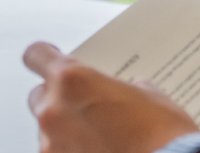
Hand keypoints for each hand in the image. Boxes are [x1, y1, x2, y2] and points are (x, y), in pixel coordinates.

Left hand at [23, 42, 199, 152]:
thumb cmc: (163, 138)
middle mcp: (54, 111)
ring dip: (66, 129)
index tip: (47, 58)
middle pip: (39, 94)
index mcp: (73, 81)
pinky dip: (72, 151)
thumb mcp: (150, 97)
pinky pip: (58, 152)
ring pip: (47, 129)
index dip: (43, 57)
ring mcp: (51, 145)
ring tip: (100, 138)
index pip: (36, 56)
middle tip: (85, 107)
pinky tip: (100, 151)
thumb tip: (122, 93)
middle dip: (58, 98)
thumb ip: (122, 88)